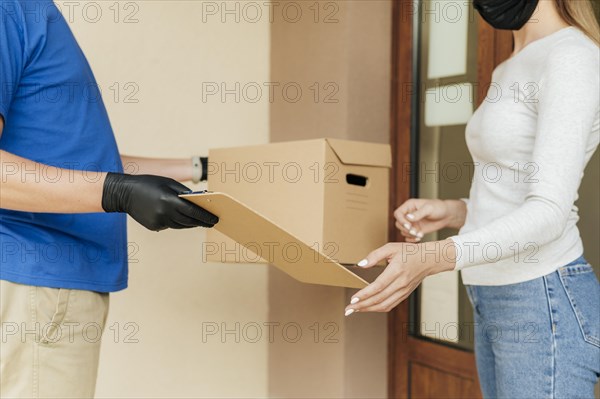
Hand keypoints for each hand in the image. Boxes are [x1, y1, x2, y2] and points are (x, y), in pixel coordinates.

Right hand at [102, 173, 217, 230]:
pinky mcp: (154, 227)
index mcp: (169, 200)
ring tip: (200, 221)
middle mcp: (164, 213)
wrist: (125, 193)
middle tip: (212, 222)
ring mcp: (158, 222)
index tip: (215, 219)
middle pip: (189, 221)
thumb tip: (199, 201)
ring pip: (180, 225)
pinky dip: (177, 222)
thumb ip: (184, 193)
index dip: (205, 216)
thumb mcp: (168, 182)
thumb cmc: (149, 184)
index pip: (193, 211)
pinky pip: (170, 225)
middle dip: (201, 221)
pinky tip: (181, 218)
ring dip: (191, 223)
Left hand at [344, 240, 455, 314]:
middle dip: (362, 306)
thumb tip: (361, 264)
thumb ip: (375, 255)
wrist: (429, 260)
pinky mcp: (405, 294)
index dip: (364, 295)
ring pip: (384, 305)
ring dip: (368, 309)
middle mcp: (401, 283)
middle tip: (348, 309)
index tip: (353, 299)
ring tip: (355, 310)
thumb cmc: (409, 252)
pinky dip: (378, 308)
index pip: (378, 286)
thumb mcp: (391, 248)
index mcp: (397, 271)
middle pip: (379, 299)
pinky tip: (368, 307)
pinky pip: (390, 305)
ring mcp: (404, 291)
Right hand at [394, 199, 465, 242]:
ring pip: (403, 231)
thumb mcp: (429, 208)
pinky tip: (420, 238)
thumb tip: (408, 217)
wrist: (446, 215)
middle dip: (406, 229)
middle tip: (415, 232)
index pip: (398, 214)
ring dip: (410, 235)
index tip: (409, 226)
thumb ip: (418, 213)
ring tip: (420, 234)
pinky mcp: (415, 230)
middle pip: (398, 224)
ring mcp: (411, 223)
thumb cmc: (438, 208)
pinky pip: (408, 237)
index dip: (401, 220)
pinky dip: (412, 239)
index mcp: (409, 206)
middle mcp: (408, 214)